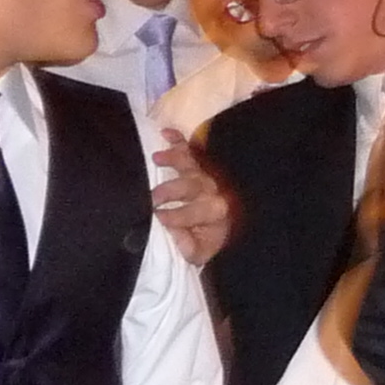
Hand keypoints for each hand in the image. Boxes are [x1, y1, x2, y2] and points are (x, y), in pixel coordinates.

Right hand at [149, 132, 233, 265]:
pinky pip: (191, 148)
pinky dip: (179, 139)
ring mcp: (207, 173)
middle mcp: (213, 189)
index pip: (194, 212)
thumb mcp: (202, 251)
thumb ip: (188, 246)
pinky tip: (165, 133)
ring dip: (174, 158)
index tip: (156, 216)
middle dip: (171, 190)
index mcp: (216, 211)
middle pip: (192, 185)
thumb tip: (170, 232)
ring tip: (156, 158)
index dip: (176, 216)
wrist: (232, 221)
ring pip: (191, 163)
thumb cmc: (211, 237)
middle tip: (152, 197)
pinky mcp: (200, 163)